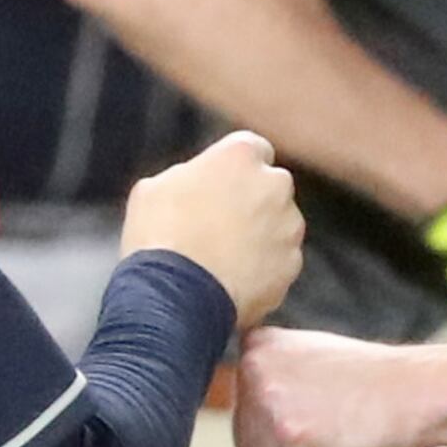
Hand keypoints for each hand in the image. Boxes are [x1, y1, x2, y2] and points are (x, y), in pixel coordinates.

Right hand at [124, 131, 302, 328]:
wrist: (175, 296)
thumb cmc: (158, 237)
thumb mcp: (155, 187)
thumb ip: (190, 175)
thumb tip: (197, 183)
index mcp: (241, 155)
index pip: (252, 149)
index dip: (235, 170)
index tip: (221, 187)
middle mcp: (275, 184)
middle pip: (270, 187)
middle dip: (252, 201)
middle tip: (219, 226)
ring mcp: (289, 226)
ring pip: (279, 225)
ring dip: (261, 235)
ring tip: (223, 258)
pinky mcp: (292, 264)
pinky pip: (280, 261)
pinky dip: (264, 268)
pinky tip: (233, 279)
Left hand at [233, 327, 439, 446]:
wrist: (418, 389)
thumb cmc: (370, 382)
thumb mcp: (308, 362)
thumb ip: (269, 388)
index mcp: (256, 346)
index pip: (243, 413)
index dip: (283, 418)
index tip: (318, 396)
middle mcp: (254, 368)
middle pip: (247, 443)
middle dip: (290, 443)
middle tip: (332, 411)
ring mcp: (271, 401)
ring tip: (336, 423)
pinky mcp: (292, 435)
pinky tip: (345, 436)